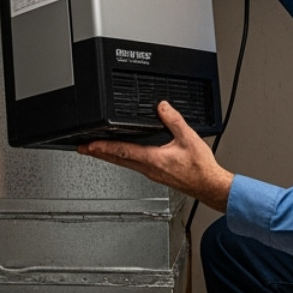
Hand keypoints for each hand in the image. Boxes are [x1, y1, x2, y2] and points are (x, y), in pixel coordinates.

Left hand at [78, 101, 232, 212]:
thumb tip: (161, 107)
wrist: (209, 185)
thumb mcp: (188, 137)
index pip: (122, 151)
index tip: (89, 144)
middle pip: (117, 160)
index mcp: (153, 159)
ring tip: (96, 151)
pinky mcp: (157, 175)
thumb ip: (173, 120)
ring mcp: (151, 173)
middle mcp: (149, 169)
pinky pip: (133, 166)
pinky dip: (122, 159)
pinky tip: (122, 157)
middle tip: (83, 149)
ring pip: (124, 164)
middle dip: (98, 153)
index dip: (103, 146)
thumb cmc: (201, 168)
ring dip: (109, 156)